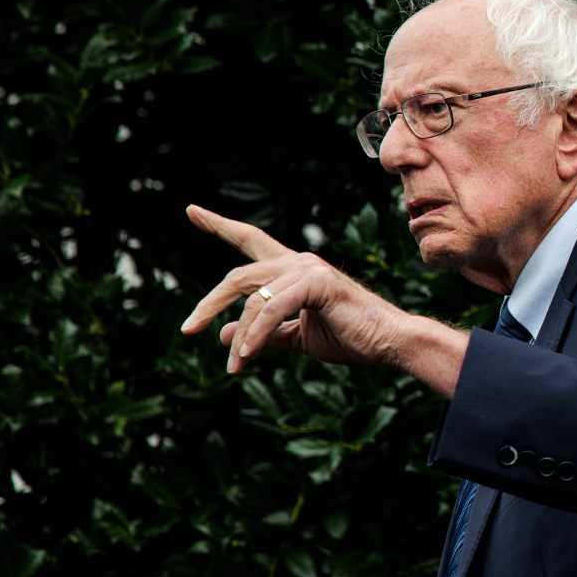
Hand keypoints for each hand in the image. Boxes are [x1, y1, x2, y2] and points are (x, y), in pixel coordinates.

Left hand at [179, 204, 410, 374]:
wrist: (389, 343)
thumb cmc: (351, 338)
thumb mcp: (297, 338)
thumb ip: (264, 334)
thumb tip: (223, 337)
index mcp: (294, 269)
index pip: (250, 241)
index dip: (220, 226)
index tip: (191, 210)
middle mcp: (298, 262)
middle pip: (239, 277)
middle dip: (209, 304)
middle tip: (187, 331)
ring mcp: (308, 269)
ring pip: (252, 298)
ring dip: (239, 335)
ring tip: (233, 366)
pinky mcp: (317, 284)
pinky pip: (272, 310)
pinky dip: (256, 334)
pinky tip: (246, 356)